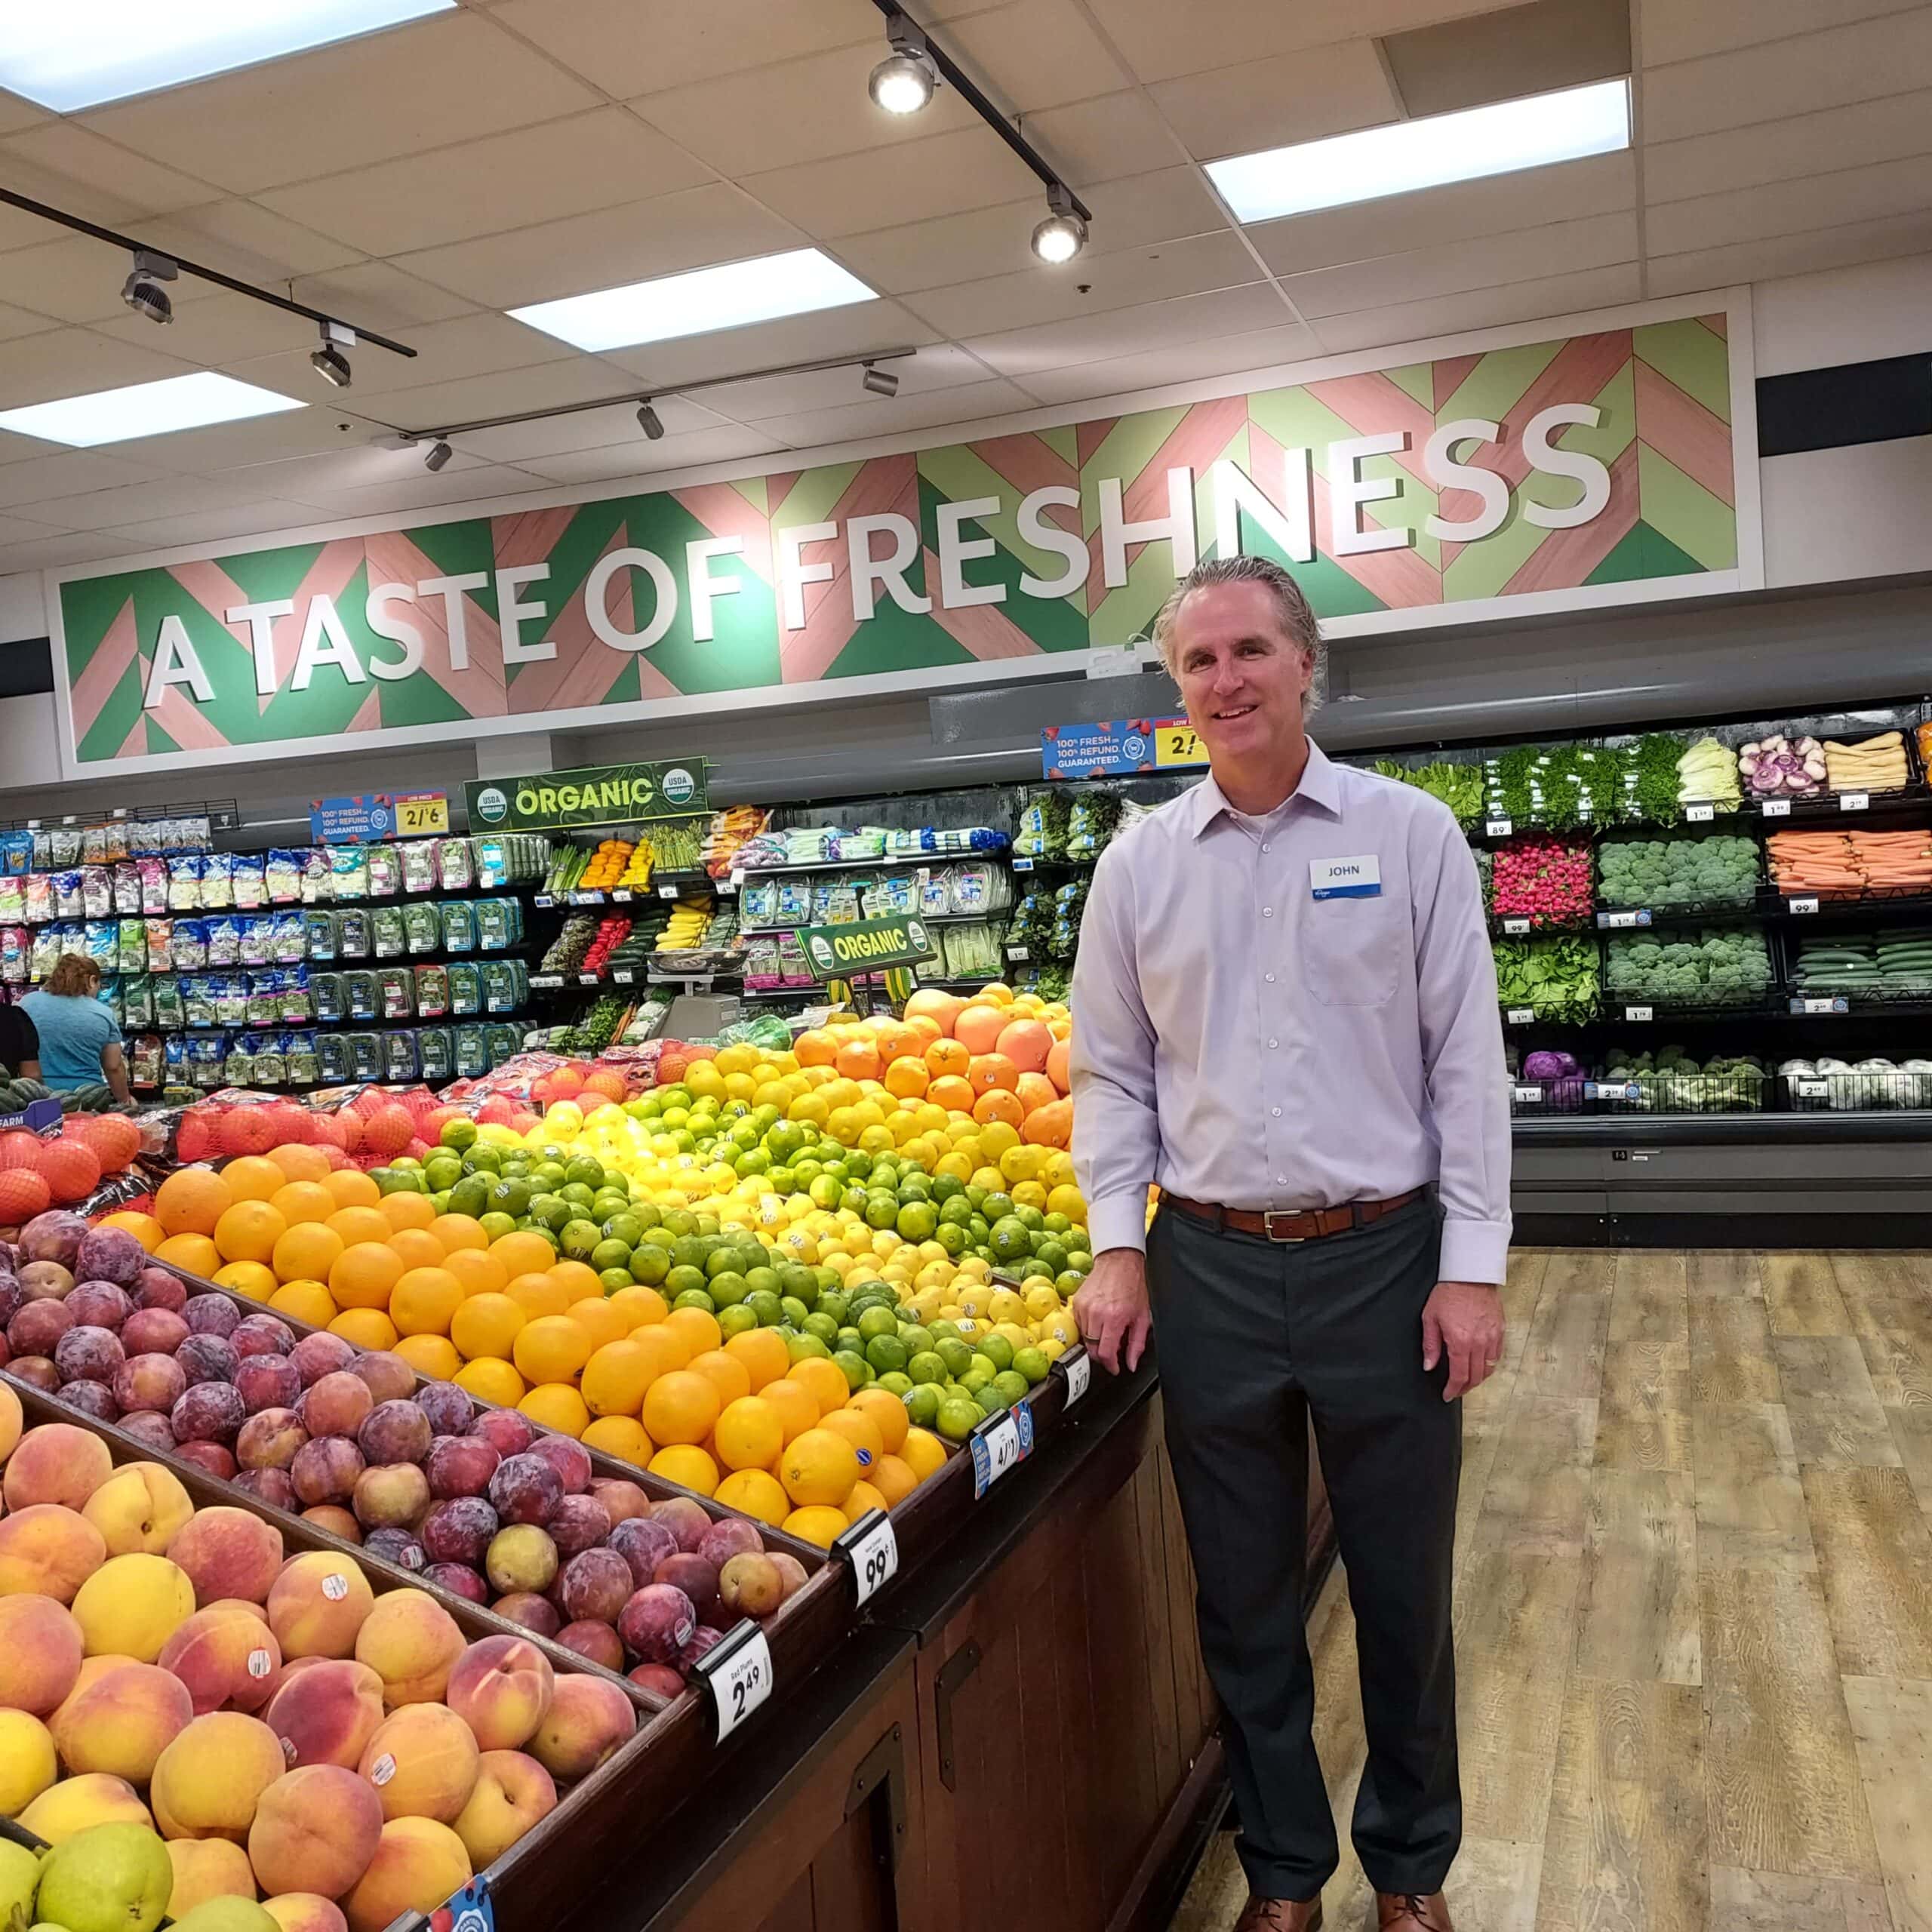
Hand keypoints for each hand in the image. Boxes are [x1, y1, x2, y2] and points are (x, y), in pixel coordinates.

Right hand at [1072, 1249, 1151, 1374]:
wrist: (1119, 1261)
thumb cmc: (1133, 1285)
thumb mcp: (1143, 1317)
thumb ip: (1137, 1344)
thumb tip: (1131, 1363)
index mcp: (1114, 1318)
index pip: (1104, 1353)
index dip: (1110, 1365)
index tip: (1115, 1367)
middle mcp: (1096, 1313)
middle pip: (1092, 1349)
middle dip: (1103, 1356)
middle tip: (1112, 1352)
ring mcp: (1083, 1307)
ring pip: (1084, 1338)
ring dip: (1095, 1342)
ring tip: (1107, 1332)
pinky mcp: (1076, 1302)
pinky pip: (1078, 1325)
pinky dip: (1087, 1329)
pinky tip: (1098, 1322)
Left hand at [1421, 1280, 1504, 1400]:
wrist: (1470, 1275)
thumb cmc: (1448, 1294)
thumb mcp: (1430, 1318)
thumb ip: (1430, 1345)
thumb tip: (1429, 1366)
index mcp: (1460, 1342)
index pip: (1459, 1376)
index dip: (1453, 1390)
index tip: (1447, 1395)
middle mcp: (1479, 1343)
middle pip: (1476, 1376)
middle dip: (1465, 1387)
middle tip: (1456, 1390)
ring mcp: (1492, 1337)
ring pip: (1489, 1369)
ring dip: (1478, 1378)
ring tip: (1468, 1379)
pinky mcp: (1500, 1330)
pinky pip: (1497, 1355)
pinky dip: (1489, 1364)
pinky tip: (1480, 1364)